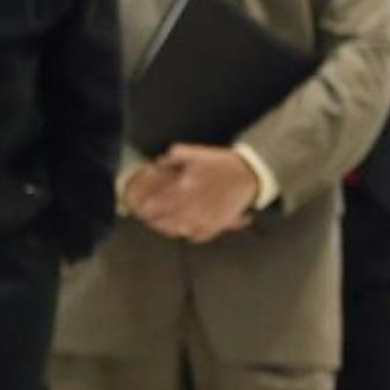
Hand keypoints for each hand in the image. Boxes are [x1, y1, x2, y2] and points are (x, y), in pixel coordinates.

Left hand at [135, 145, 260, 243]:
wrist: (250, 174)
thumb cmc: (222, 163)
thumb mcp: (197, 153)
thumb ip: (175, 156)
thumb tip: (157, 162)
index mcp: (185, 187)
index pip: (157, 203)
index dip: (145, 208)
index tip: (139, 208)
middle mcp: (192, 206)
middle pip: (165, 220)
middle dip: (153, 221)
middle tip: (147, 220)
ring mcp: (205, 218)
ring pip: (179, 231)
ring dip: (168, 230)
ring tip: (161, 226)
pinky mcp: (217, 225)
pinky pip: (198, 236)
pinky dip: (189, 236)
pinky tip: (184, 232)